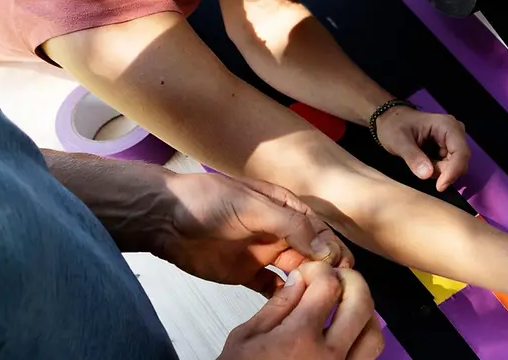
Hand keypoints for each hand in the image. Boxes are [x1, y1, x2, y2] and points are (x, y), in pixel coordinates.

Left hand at [152, 172, 352, 295]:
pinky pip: (273, 288)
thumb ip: (290, 225)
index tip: (343, 269)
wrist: (164, 218)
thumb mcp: (254, 206)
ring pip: (297, 273)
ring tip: (317, 299)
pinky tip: (292, 305)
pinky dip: (285, 297)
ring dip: (308, 284)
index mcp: (286, 208)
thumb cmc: (207, 201)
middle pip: (313, 254)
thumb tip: (326, 247)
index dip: (333, 249)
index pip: (320, 231)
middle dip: (326, 271)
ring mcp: (265, 254)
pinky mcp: (248, 274)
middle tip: (334, 290)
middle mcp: (280, 232)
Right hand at [220, 260, 381, 359]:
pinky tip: (345, 332)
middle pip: (361, 304)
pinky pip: (367, 358)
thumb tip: (300, 278)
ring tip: (345, 304)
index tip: (309, 273)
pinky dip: (362, 339)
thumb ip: (277, 305)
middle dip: (351, 281)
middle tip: (336, 277)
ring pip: (373, 335)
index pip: (328, 286)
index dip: (320, 270)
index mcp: (299, 339)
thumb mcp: (246, 338)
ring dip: (364, 312)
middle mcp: (328, 356)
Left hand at [375, 106, 470, 191]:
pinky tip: (423, 162)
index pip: (461, 152)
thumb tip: (427, 174)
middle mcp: (456, 132)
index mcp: (447, 125)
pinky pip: (449, 166)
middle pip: (460, 160)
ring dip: (438, 171)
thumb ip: (413, 157)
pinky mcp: (449, 148)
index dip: (454, 171)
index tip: (439, 187)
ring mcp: (453, 141)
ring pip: (455, 166)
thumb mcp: (398, 141)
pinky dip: (437, 169)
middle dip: (443, 171)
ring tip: (419, 162)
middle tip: (421, 169)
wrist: (391, 121)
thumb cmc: (394, 127)